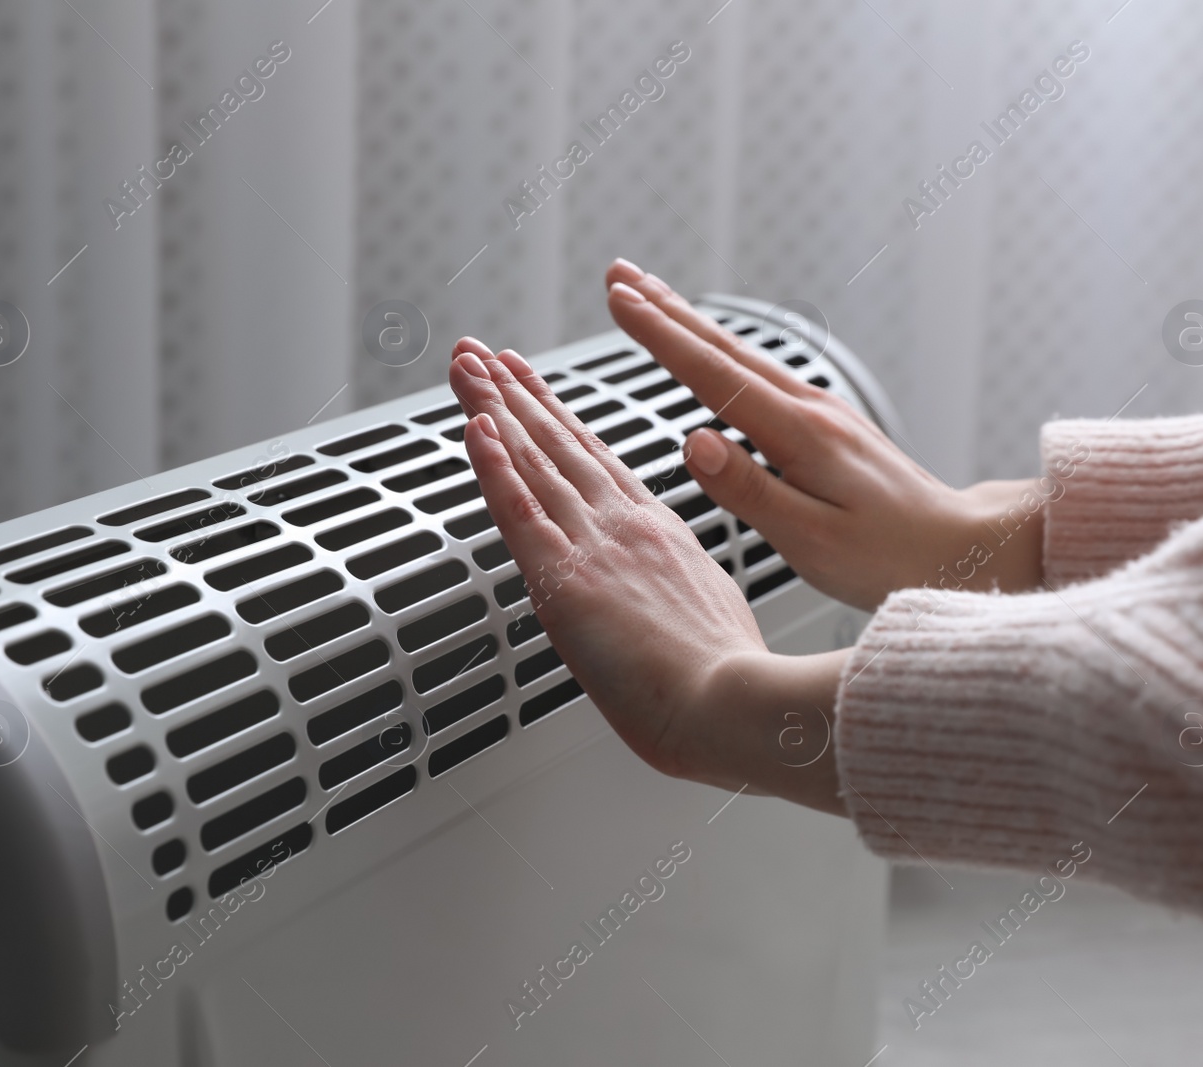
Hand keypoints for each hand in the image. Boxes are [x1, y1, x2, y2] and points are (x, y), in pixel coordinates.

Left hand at [447, 338, 848, 814]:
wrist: (735, 709)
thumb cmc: (728, 687)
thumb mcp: (711, 618)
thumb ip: (680, 596)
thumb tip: (668, 604)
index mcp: (659, 535)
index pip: (596, 460)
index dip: (557, 417)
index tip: (530, 383)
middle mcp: (625, 527)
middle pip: (557, 444)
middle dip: (514, 393)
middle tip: (483, 354)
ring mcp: (595, 546)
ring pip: (532, 461)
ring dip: (492, 407)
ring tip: (467, 365)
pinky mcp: (566, 578)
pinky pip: (518, 509)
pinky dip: (492, 463)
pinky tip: (474, 425)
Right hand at [604, 260, 1044, 610]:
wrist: (964, 550)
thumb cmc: (891, 556)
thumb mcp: (811, 539)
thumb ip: (749, 489)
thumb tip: (695, 444)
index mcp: (800, 435)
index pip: (712, 374)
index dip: (660, 337)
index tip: (619, 302)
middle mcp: (811, 410)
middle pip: (723, 348)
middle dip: (665, 308)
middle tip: (619, 274)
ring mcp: (822, 413)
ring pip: (741, 356)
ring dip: (690, 324)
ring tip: (650, 299)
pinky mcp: (829, 426)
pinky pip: (760, 375)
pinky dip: (721, 354)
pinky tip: (711, 354)